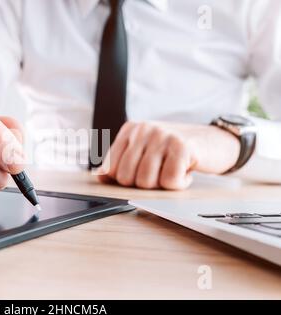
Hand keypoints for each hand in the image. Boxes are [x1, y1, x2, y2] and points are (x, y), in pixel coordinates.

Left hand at [97, 121, 239, 189]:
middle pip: (126, 178)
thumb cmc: (175, 151)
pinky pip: (170, 181)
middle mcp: (143, 129)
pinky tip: (186, 172)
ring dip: (162, 185)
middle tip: (161, 172)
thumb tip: (100, 177)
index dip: (124, 180)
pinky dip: (180, 184)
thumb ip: (121, 162)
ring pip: (146, 181)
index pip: (110, 168)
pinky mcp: (182, 146)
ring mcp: (162, 136)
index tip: (140, 175)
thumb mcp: (145, 152)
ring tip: (173, 170)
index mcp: (130, 130)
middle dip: (144, 184)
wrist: (214, 141)